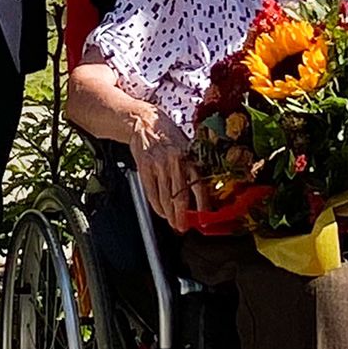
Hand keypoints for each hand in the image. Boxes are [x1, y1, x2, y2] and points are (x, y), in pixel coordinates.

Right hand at [128, 106, 197, 231]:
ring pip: (165, 197)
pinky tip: (160, 212)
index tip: (202, 219)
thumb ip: (192, 168)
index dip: (201, 206)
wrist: (145, 121)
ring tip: (172, 222)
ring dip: (169, 214)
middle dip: (182, 216)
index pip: (199, 186)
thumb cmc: (168, 136)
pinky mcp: (144, 167)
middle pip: (180, 196)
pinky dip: (156, 206)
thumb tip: (199, 194)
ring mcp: (159, 164)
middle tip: (182, 227)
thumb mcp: (187, 148)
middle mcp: (176, 161)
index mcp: (190, 157)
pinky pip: (151, 193)